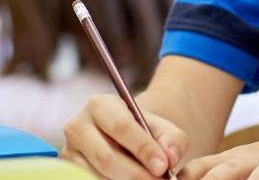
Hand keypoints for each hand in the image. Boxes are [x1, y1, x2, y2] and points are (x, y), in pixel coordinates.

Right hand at [62, 94, 187, 178]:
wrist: (126, 139)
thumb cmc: (146, 132)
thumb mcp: (163, 128)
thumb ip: (172, 139)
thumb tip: (170, 157)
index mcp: (100, 105)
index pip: (121, 127)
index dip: (142, 148)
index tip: (163, 166)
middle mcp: (77, 126)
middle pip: (106, 156)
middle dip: (135, 173)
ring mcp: (68, 152)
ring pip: (96, 174)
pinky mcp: (66, 171)